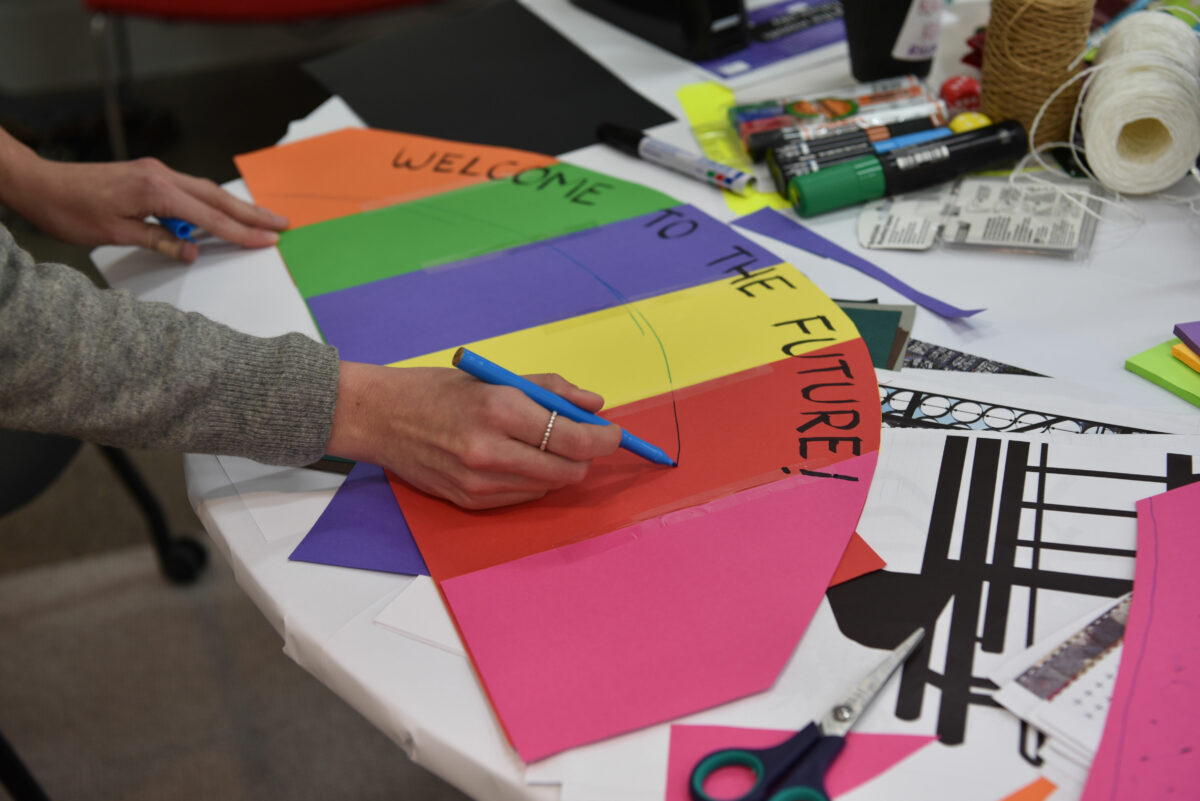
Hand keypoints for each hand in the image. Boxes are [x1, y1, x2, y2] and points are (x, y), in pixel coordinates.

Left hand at [0, 127, 286, 261]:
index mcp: (156, 190)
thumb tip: (192, 251)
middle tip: (282, 223)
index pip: (209, 217)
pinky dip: (212, 202)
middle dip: (252, 213)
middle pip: (217, 197)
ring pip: (207, 191)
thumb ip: (159, 240)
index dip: (241, 232)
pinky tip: (223, 212)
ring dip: (236, 207)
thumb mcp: (115, 233)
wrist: (40, 183)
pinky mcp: (149, 175)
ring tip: (263, 219)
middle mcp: (161, 176)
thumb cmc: (70, 210)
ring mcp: (156, 172)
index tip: (268, 240)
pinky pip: (190, 189)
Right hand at [326, 363, 623, 509]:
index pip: (573, 438)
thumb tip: (596, 405)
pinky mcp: (470, 502)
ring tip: (544, 444)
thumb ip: (551, 390)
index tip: (614, 433)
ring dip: (559, 469)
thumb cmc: (438, 391)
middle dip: (585, 457)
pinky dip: (533, 481)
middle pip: (567, 471)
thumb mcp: (496, 378)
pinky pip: (523, 497)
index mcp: (499, 411)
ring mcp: (479, 483)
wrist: (381, 418)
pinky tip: (519, 460)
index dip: (603, 439)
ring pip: (548, 487)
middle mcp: (490, 452)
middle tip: (586, 440)